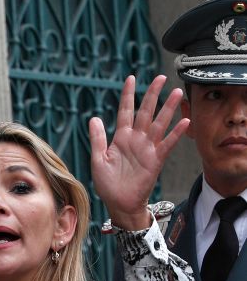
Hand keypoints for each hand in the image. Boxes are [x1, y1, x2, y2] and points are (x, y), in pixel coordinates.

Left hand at [89, 75, 188, 230]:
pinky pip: (167, 144)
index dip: (127, 95)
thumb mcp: (98, 160)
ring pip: (159, 124)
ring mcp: (147, 148)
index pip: (125, 111)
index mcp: (120, 138)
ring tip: (177, 93)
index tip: (130, 78)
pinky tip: (185, 121)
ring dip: (168, 109)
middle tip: (160, 77)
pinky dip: (175, 133)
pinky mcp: (156, 160)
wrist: (119, 203)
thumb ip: (98, 139)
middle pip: (145, 112)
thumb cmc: (107, 184)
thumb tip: (94, 118)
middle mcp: (135, 139)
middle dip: (152, 95)